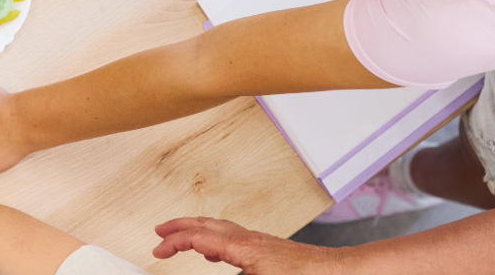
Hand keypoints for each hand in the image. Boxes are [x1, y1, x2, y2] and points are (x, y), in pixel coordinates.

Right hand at [151, 217, 335, 273]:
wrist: (337, 273)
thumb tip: (204, 271)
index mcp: (241, 247)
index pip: (198, 239)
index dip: (173, 243)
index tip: (157, 250)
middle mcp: (249, 239)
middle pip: (205, 224)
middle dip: (179, 226)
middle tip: (159, 232)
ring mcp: (259, 241)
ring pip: (219, 227)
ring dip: (197, 229)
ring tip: (183, 237)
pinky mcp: (268, 247)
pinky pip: (233, 235)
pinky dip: (216, 238)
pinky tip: (219, 253)